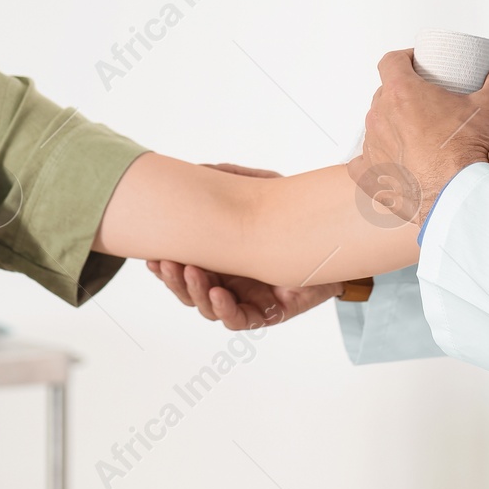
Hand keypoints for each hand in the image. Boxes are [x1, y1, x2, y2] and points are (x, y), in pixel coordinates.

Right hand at [145, 163, 342, 330]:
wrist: (337, 237)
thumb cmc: (296, 214)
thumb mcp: (261, 188)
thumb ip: (232, 178)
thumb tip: (199, 169)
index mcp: (219, 258)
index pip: (183, 269)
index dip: (165, 267)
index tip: (152, 256)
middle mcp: (229, 281)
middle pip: (189, 291)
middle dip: (174, 280)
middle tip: (167, 264)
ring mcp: (246, 298)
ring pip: (208, 307)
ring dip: (194, 293)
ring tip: (192, 274)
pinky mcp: (268, 312)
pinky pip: (240, 319)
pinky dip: (225, 310)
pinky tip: (218, 295)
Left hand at [349, 53, 488, 225]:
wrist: (457, 195)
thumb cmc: (464, 154)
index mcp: (402, 93)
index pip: (391, 61)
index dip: (404, 59)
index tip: (416, 64)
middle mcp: (380, 116)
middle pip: (385, 94)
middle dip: (403, 95)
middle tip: (425, 103)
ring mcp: (372, 145)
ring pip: (376, 125)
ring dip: (391, 125)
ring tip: (415, 133)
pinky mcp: (369, 174)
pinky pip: (362, 161)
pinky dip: (374, 159)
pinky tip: (389, 160)